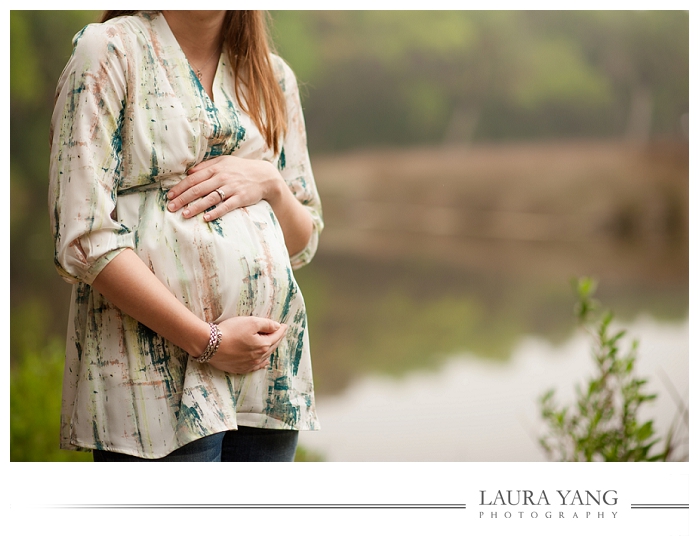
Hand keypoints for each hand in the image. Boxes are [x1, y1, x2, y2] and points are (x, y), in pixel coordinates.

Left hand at [166, 156, 281, 221]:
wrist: (264, 175)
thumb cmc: (241, 169)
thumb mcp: (224, 162)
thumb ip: (206, 165)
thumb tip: (189, 172)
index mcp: (215, 168)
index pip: (193, 179)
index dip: (180, 188)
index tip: (169, 196)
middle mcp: (222, 177)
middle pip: (198, 189)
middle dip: (183, 199)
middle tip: (170, 208)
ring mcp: (232, 188)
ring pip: (210, 198)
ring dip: (196, 207)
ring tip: (184, 214)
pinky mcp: (241, 198)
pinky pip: (226, 206)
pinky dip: (216, 212)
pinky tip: (206, 218)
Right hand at [205, 316, 287, 374]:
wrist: (210, 345)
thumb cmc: (230, 331)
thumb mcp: (251, 322)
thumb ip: (266, 324)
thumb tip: (278, 327)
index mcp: (263, 345)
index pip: (276, 336)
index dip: (281, 330)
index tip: (285, 326)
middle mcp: (259, 357)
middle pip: (272, 347)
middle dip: (277, 339)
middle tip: (281, 333)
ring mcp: (249, 364)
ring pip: (265, 357)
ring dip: (270, 350)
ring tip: (274, 344)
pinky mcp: (240, 368)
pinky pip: (255, 367)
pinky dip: (261, 363)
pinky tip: (264, 363)